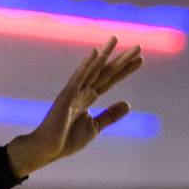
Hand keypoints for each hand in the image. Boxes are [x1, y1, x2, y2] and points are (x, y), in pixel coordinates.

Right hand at [6, 37, 142, 176]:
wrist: (48, 149)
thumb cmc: (67, 139)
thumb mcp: (95, 127)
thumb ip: (110, 114)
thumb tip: (128, 103)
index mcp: (89, 97)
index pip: (111, 80)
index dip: (125, 70)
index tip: (140, 59)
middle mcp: (82, 90)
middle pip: (106, 72)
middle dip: (122, 60)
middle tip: (139, 47)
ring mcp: (74, 91)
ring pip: (94, 70)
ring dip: (106, 55)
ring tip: (116, 39)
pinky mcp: (66, 95)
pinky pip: (78, 77)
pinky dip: (86, 65)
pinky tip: (95, 52)